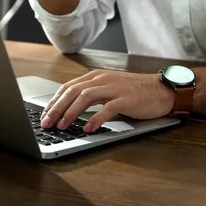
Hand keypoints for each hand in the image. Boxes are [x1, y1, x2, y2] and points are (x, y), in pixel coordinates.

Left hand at [40, 70, 176, 132]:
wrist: (161, 89)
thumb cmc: (135, 92)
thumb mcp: (109, 90)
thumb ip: (91, 96)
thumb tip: (68, 111)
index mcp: (96, 76)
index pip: (68, 87)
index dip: (54, 101)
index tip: (44, 115)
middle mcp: (103, 79)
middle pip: (73, 91)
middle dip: (56, 108)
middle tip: (46, 122)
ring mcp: (115, 88)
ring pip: (86, 97)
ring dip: (71, 112)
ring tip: (62, 126)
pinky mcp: (127, 98)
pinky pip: (108, 108)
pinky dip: (95, 119)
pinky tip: (88, 129)